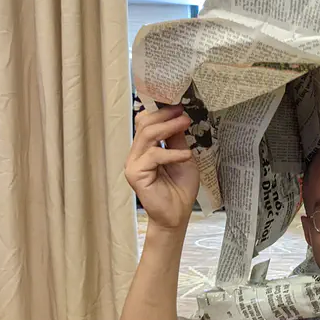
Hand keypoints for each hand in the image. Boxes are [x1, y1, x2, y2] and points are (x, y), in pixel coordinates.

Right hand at [125, 108, 198, 229]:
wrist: (177, 215)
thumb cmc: (180, 189)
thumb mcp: (183, 158)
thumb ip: (177, 140)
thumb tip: (178, 117)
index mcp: (146, 148)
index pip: (145, 122)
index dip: (159, 111)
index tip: (178, 105)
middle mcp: (136, 154)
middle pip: (144, 124)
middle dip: (164, 115)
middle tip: (182, 112)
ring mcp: (133, 163)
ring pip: (147, 135)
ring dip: (168, 127)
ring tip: (185, 123)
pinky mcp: (135, 174)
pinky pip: (153, 155)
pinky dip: (171, 153)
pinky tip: (186, 155)